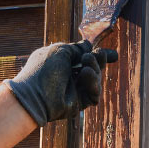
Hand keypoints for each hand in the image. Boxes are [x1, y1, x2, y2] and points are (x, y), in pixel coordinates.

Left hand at [4, 40, 118, 127]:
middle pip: (94, 67)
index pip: (84, 58)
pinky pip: (94, 94)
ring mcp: (74, 90)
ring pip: (96, 79)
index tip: (114, 54)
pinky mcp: (79, 103)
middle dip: (98, 60)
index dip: (99, 56)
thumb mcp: (61, 51)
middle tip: (96, 55)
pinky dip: (94, 84)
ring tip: (86, 66)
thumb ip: (77, 48)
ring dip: (95, 69)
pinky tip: (86, 75)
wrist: (35, 95)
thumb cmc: (43, 70)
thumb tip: (88, 44)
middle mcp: (69, 76)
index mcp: (63, 62)